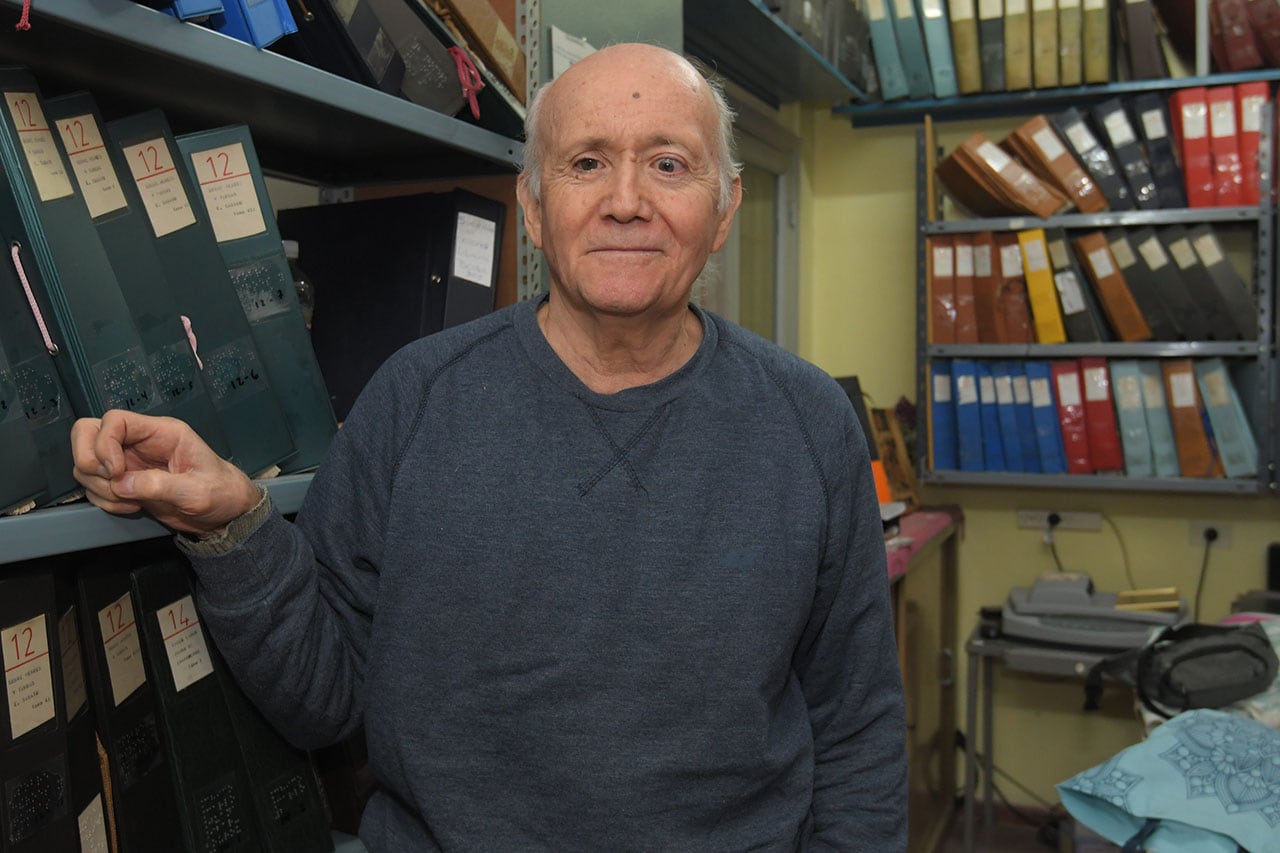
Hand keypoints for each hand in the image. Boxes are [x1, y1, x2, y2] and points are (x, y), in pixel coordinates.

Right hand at [71, 410, 261, 535]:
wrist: (225, 512)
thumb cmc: (221, 492)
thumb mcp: (196, 491)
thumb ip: (159, 485)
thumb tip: (120, 483)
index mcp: (161, 433)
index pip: (115, 420)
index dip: (104, 444)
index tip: (116, 471)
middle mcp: (139, 442)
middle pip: (87, 432)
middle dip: (89, 460)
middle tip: (113, 482)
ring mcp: (128, 461)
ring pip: (86, 462)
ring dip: (98, 485)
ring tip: (130, 500)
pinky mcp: (123, 482)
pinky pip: (93, 485)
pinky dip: (103, 499)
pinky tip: (130, 506)